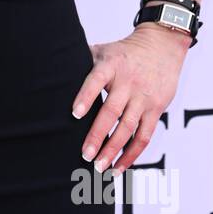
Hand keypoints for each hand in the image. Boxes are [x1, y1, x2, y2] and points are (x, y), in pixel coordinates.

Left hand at [71, 24, 189, 174]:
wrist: (162, 45)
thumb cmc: (123, 52)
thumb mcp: (102, 51)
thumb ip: (81, 62)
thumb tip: (50, 73)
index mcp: (111, 66)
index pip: (96, 80)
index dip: (86, 96)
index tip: (75, 113)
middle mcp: (128, 83)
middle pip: (112, 111)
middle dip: (98, 135)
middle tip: (85, 155)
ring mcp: (143, 98)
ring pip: (129, 128)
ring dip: (114, 150)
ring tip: (99, 167)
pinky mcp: (156, 109)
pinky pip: (144, 136)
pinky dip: (132, 154)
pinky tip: (119, 167)